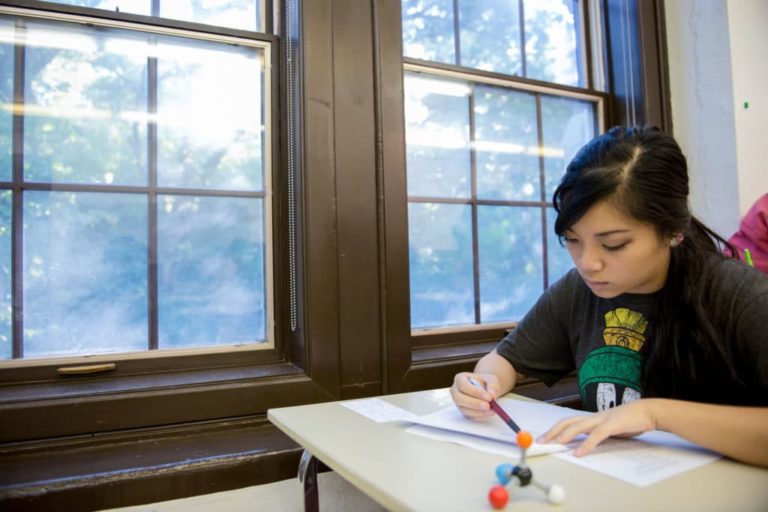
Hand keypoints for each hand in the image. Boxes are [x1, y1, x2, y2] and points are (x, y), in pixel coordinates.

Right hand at [450, 372, 500, 419]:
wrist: (485, 389)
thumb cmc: (485, 382)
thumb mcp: (491, 379)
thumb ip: (492, 386)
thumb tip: (492, 395)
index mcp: (460, 379)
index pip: (463, 385)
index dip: (475, 392)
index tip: (489, 397)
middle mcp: (455, 391)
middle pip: (459, 398)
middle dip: (474, 403)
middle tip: (488, 406)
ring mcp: (458, 403)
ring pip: (464, 409)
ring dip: (478, 411)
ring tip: (492, 410)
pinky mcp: (463, 411)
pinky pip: (469, 416)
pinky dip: (480, 416)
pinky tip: (489, 413)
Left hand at [538, 399, 658, 455]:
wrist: (649, 411)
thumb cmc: (631, 421)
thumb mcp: (611, 429)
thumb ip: (599, 434)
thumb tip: (586, 445)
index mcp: (593, 418)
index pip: (569, 421)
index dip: (555, 429)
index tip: (545, 437)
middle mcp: (594, 417)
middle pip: (568, 422)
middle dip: (553, 431)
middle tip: (541, 441)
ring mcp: (602, 419)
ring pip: (578, 426)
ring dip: (564, 435)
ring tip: (554, 444)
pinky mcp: (613, 425)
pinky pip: (596, 435)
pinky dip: (586, 444)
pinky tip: (579, 453)